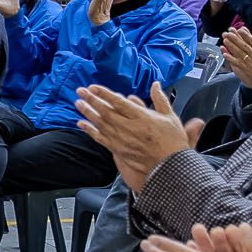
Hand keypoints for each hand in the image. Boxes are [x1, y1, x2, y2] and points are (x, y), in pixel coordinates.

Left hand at [75, 80, 201, 190]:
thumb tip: (156, 85)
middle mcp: (130, 128)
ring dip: (88, 112)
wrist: (171, 166)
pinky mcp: (118, 150)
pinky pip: (100, 138)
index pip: (119, 102)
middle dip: (91, 100)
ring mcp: (122, 139)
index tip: (94, 87)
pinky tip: (81, 124)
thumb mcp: (171, 117)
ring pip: (101, 123)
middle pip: (106, 111)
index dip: (104, 94)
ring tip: (78, 103)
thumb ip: (160, 99)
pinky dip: (90, 130)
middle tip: (81, 91)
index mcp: (142, 117)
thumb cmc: (172, 142)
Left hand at [220, 28, 251, 88]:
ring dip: (231, 46)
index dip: (244, 34)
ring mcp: (250, 62)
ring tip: (225, 40)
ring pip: (238, 52)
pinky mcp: (247, 69)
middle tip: (228, 32)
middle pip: (243, 45)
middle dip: (235, 38)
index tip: (239, 29)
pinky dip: (230, 58)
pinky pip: (237, 63)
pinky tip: (224, 54)